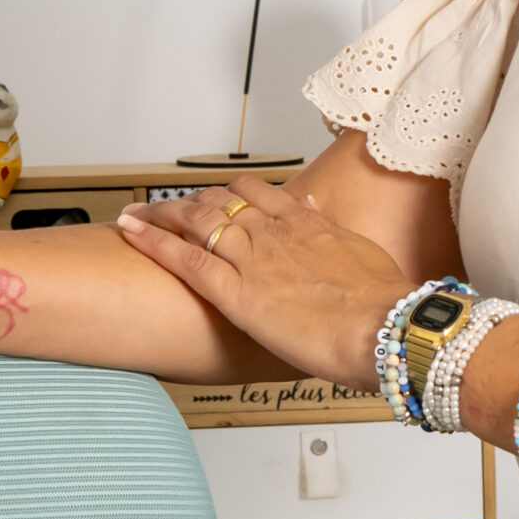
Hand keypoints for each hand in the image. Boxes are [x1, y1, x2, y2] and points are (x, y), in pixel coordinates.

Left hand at [115, 178, 410, 391]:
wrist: (387, 327)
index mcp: (307, 223)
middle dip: (188, 201)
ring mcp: (253, 257)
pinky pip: (185, 258)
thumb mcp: (364, 260)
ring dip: (161, 213)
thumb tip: (328, 227)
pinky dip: (153, 240)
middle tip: (165, 206)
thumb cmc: (386, 304)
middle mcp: (275, 231)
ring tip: (137, 214)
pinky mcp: (236, 291)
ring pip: (195, 220)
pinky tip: (131, 230)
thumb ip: (338, 243)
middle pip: (220, 200)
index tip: (216, 195)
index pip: (257, 192)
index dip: (230, 191)